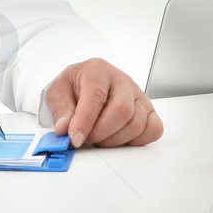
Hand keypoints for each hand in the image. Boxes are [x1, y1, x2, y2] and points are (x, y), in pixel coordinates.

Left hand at [44, 58, 162, 147]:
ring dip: (114, 140)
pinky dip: (137, 140)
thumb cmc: (74, 87)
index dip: (85, 122)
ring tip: (99, 137)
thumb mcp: (57, 92)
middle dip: (101, 133)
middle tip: (87, 139)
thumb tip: (65, 129)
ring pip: (137, 124)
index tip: (75, 139)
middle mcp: (122, 81)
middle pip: (122, 111)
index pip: (96, 97)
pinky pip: (154, 129)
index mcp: (98, 71)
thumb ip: (61, 110)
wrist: (86, 84)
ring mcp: (138, 95)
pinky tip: (119, 137)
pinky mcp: (148, 110)